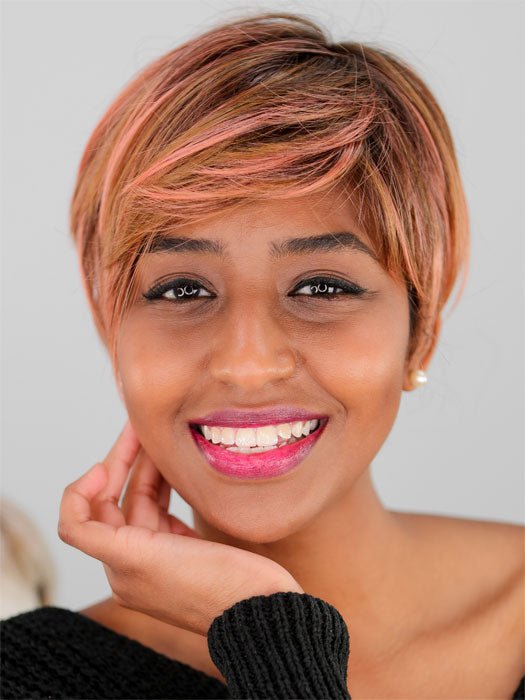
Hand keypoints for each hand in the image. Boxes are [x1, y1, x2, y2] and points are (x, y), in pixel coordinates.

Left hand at [58, 420, 303, 635]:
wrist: (266, 607)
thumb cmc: (213, 585)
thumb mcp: (143, 559)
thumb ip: (95, 534)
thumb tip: (72, 498)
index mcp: (120, 568)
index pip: (84, 519)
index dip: (84, 488)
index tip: (105, 464)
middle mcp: (134, 562)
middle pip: (115, 503)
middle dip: (123, 462)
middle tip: (139, 426)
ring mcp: (161, 554)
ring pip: (142, 501)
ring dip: (145, 467)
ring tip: (158, 435)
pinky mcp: (185, 549)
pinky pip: (164, 509)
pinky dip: (165, 484)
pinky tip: (174, 464)